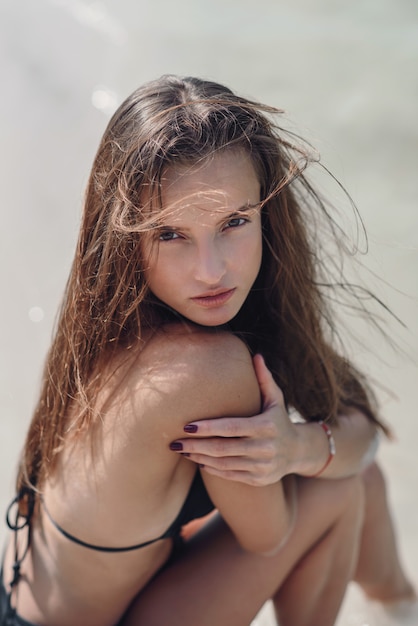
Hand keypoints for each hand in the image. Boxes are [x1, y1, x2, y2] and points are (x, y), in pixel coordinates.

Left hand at [169, 354, 299, 485]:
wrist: (299, 451)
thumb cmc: (279, 419)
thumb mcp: (275, 398)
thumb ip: (264, 378)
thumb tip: (257, 355)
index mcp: (267, 426)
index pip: (232, 427)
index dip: (208, 428)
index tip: (187, 426)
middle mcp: (265, 448)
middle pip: (223, 448)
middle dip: (196, 445)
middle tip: (174, 442)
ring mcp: (262, 466)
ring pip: (224, 464)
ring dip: (200, 457)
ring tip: (181, 451)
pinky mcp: (259, 479)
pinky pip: (230, 475)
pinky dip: (212, 469)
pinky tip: (198, 461)